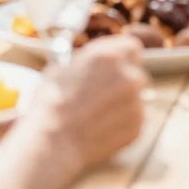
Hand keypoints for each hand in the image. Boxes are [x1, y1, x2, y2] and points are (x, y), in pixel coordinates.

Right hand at [29, 35, 146, 180]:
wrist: (53, 141)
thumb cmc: (51, 105)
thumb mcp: (62, 68)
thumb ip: (86, 61)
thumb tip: (92, 63)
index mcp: (109, 56)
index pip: (132, 47)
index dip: (123, 57)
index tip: (116, 67)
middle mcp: (128, 76)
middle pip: (136, 73)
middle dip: (123, 82)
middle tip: (104, 95)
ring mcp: (135, 102)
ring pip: (135, 98)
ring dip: (122, 104)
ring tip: (97, 116)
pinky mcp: (137, 126)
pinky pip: (134, 120)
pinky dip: (122, 124)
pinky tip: (100, 129)